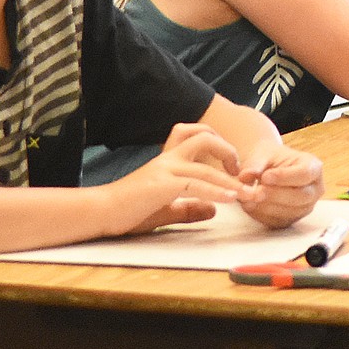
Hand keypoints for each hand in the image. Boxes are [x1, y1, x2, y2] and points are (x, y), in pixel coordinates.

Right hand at [111, 123, 259, 232]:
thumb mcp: (166, 210)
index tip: (234, 169)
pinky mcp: (161, 184)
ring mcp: (164, 169)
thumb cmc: (128, 211)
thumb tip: (214, 211)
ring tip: (248, 193)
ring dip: (230, 179)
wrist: (100, 212)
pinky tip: (231, 199)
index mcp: (168, 160)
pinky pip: (195, 183)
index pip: (197, 136)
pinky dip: (216, 191)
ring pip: (204, 163)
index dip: (219, 146)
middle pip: (204, 137)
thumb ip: (190, 209)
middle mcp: (168, 158)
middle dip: (228, 151)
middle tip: (240, 173)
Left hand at [236, 142, 324, 228]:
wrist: (267, 169)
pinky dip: (263, 215)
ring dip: (268, 207)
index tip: (266, 176)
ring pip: (290, 212)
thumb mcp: (262, 155)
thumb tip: (245, 176)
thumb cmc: (269, 158)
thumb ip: (254, 165)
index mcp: (313, 167)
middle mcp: (314, 189)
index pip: (305, 174)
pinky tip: (250, 206)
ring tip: (249, 198)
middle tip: (256, 191)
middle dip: (276, 195)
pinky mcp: (292, 219)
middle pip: (301, 196)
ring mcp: (305, 207)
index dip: (285, 177)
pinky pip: (279, 221)